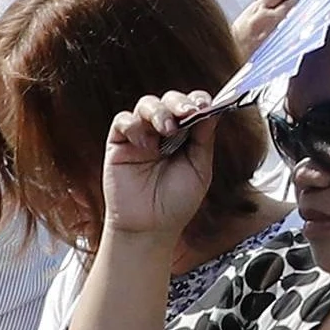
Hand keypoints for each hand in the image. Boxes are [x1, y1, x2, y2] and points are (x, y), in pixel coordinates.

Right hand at [94, 90, 232, 252]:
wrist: (149, 229)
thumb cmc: (176, 203)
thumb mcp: (200, 171)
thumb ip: (204, 140)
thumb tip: (211, 110)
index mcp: (186, 135)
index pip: (192, 106)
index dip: (198, 101)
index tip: (205, 105)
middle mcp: (164, 131)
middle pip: (170, 100)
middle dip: (179, 103)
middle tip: (187, 113)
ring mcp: (141, 136)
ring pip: (146, 104)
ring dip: (158, 111)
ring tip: (167, 129)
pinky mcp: (119, 144)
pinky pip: (123, 121)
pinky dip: (134, 126)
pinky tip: (145, 146)